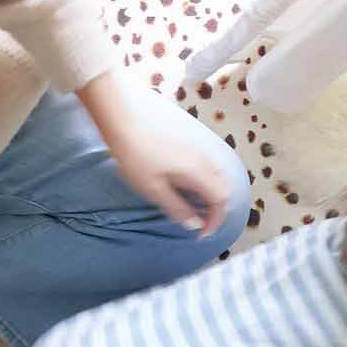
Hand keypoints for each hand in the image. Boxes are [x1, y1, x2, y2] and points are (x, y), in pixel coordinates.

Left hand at [108, 121, 231, 234]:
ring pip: (217, 173)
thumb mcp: (152, 188)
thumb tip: (195, 224)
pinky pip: (208, 162)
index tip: (202, 234)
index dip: (215, 221)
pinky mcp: (189, 136)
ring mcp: (198, 144)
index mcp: (199, 171)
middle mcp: (204, 157)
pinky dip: (206, 178)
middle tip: (202, 221)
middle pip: (224, 186)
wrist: (122, 112)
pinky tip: (187, 181)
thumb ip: (177, 208)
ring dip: (212, 192)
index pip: (221, 200)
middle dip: (217, 208)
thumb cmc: (134, 153)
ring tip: (195, 204)